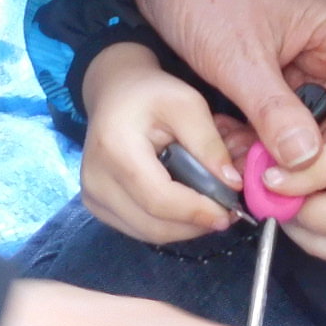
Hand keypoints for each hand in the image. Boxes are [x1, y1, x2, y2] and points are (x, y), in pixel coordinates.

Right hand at [80, 43, 242, 241]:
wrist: (115, 92)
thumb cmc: (152, 93)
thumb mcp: (187, 104)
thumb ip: (209, 143)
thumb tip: (232, 185)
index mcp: (114, 151)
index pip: (158, 199)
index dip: (196, 212)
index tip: (230, 213)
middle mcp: (95, 180)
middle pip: (154, 225)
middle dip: (196, 224)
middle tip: (228, 213)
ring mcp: (93, 197)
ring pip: (149, 233)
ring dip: (185, 228)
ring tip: (211, 207)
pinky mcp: (97, 205)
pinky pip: (139, 229)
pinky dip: (169, 225)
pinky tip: (187, 206)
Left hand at [132, 0, 325, 168]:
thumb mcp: (238, 58)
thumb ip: (274, 110)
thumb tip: (306, 161)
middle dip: (321, 150)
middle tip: (285, 179)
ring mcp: (306, 68)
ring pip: (316, 125)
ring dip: (286, 152)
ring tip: (249, 167)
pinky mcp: (279, 82)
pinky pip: (286, 123)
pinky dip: (264, 141)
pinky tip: (236, 152)